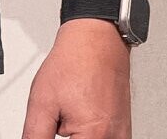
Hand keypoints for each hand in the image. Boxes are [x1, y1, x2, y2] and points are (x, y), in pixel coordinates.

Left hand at [21, 18, 130, 138]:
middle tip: (57, 123)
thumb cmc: (74, 62)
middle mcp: (115, 138)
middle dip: (65, 138)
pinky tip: (79, 125)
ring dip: (79, 138)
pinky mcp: (124, 128)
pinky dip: (91, 137)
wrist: (97, 38)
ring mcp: (122, 134)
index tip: (46, 133)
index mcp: (95, 136)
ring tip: (67, 120)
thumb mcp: (42, 105)